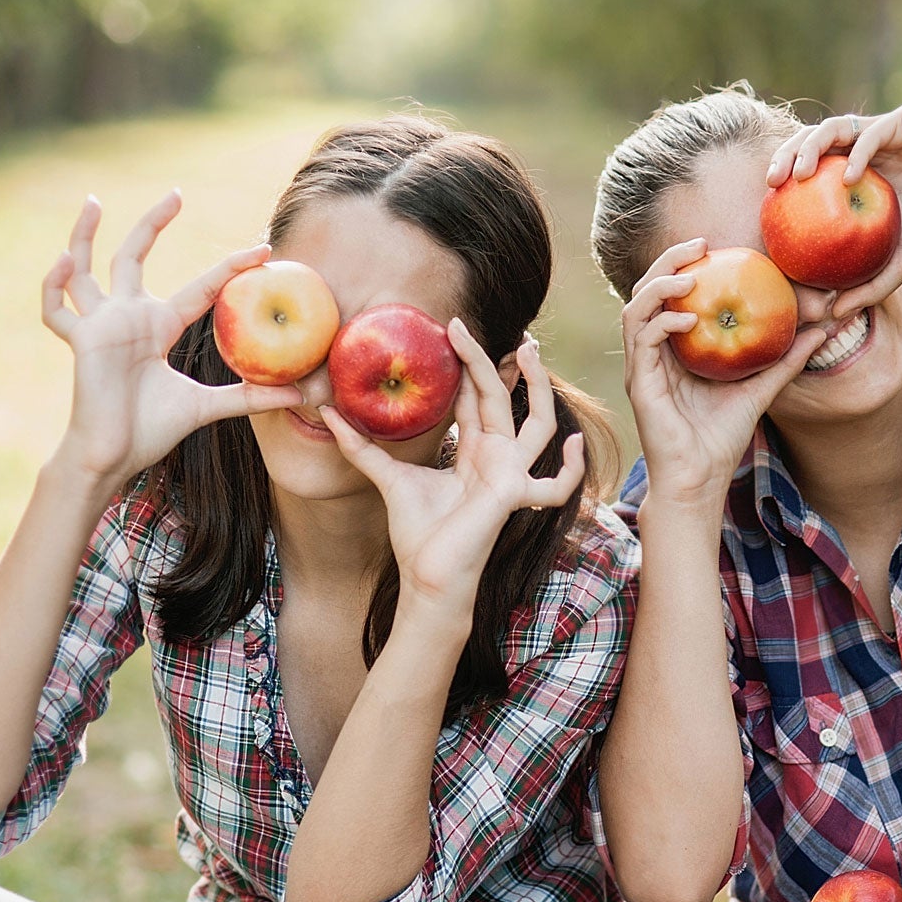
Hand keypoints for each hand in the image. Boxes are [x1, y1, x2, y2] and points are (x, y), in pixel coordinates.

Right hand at [40, 191, 304, 487]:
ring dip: (84, 236)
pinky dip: (54, 285)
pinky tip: (63, 261)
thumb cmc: (151, 430)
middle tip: (176, 194)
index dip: (229, 268)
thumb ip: (248, 397)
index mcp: (160, 326)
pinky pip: (56, 310)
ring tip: (93, 201)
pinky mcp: (80, 340)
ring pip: (85, 270)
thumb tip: (299, 395)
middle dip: (153, 224)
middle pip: (134, 257)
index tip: (260, 248)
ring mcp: (100, 325)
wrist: (113, 456)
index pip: (200, 288)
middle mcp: (129, 316)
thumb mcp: (207, 407)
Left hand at [324, 321, 584, 614]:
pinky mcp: (513, 495)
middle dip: (492, 359)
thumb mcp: (387, 478)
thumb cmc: (417, 534)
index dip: (466, 364)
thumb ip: (362, 447)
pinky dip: (570, 470)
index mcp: (475, 451)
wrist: (426, 576)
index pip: (474, 398)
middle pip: (501, 397)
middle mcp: (498, 457)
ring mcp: (511, 475)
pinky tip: (573, 445)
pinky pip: (555, 486)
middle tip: (468, 324)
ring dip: (538, 386)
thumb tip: (328, 414)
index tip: (451, 329)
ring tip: (529, 350)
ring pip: (538, 422)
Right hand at [619, 237, 829, 514]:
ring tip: (690, 274)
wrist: (699, 481)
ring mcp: (642, 367)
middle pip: (648, 291)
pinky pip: (642, 339)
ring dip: (659, 284)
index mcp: (674, 350)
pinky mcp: (639, 384)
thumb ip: (786, 360)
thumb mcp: (762, 390)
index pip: (672, 295)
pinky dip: (662, 322)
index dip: (687, 265)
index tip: (715, 246)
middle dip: (669, 260)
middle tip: (700, 243)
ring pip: (635, 308)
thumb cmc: (723, 439)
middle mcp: (653, 353)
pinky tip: (687, 319)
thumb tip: (822, 330)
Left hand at [767, 104, 901, 319]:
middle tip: (772, 183)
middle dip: (786, 155)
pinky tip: (848, 178)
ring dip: (811, 147)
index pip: (811, 164)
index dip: (785, 175)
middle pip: (813, 140)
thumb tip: (833, 315)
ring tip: (798, 175)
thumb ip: (869, 284)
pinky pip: (873, 133)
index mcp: (859, 169)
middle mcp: (867, 144)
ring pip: (835, 127)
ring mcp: (885, 129)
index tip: (768, 202)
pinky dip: (857, 153)